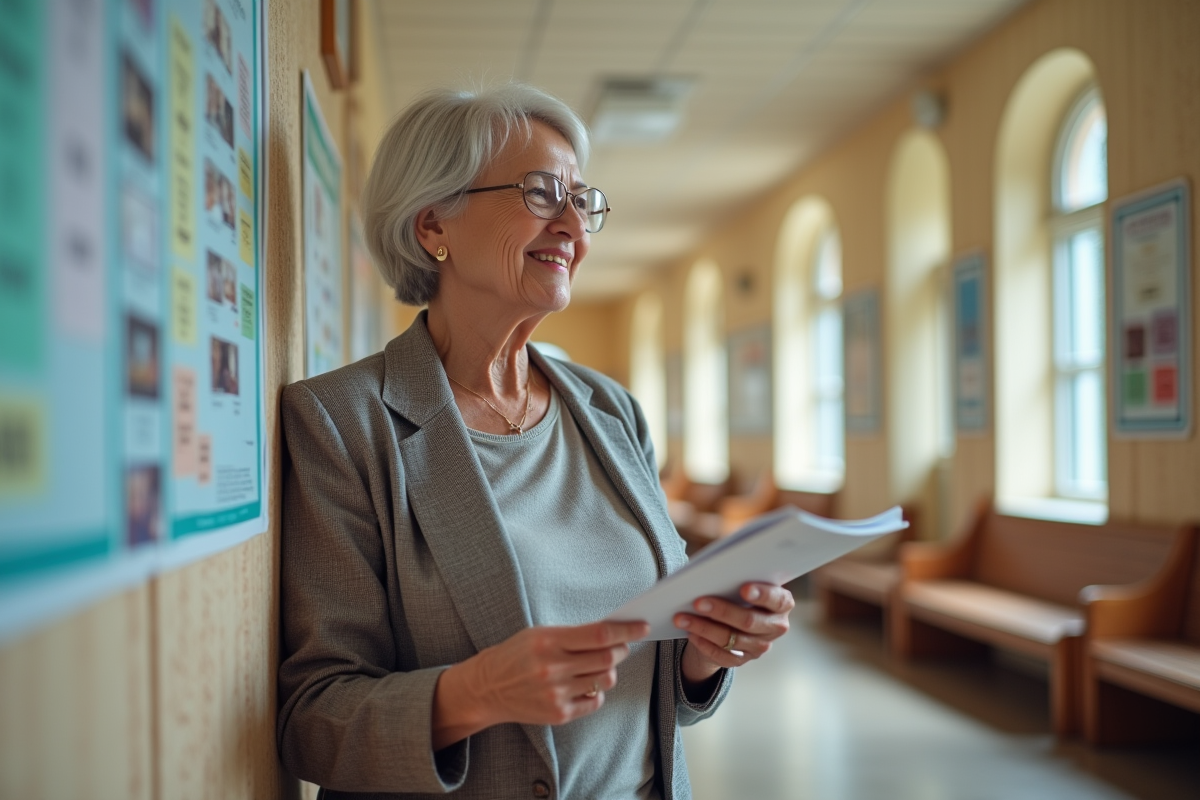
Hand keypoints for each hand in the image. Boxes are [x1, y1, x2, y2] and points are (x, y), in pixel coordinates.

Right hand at [433, 620, 648, 748]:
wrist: (487, 687)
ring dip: (610, 671)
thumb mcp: (540, 634)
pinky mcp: (558, 714)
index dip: (626, 629)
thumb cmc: (517, 655)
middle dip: (621, 649)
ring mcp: (555, 694)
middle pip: (607, 658)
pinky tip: (584, 684)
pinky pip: (595, 701)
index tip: (642, 626)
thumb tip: (613, 632)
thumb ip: (574, 635)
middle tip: (620, 645)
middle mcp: (552, 668)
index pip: (599, 634)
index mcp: (548, 642)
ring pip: (605, 680)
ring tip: (599, 665)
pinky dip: (597, 691)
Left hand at [675, 583, 794, 686]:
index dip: (762, 595)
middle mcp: (775, 626)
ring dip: (704, 628)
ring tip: (683, 618)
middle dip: (722, 611)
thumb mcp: (742, 581)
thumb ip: (737, 577)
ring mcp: (760, 646)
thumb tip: (714, 573)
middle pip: (750, 622)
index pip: (777, 600)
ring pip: (731, 639)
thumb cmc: (738, 591)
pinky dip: (704, 644)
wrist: (733, 619)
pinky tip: (690, 633)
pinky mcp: (743, 659)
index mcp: (782, 603)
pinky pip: (723, 656)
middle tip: (698, 602)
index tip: (744, 589)